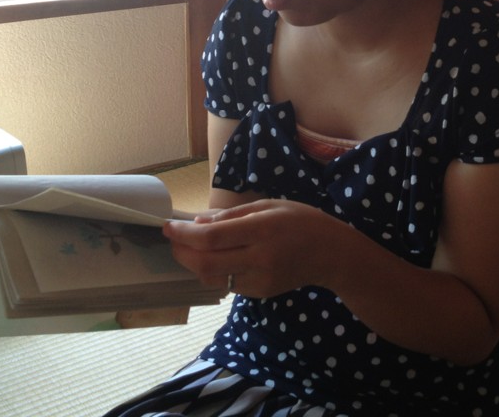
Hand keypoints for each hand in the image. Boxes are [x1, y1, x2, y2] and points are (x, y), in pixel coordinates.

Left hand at [163, 199, 340, 297]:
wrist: (331, 254)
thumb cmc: (300, 221)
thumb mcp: (268, 205)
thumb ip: (231, 215)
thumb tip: (197, 223)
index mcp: (262, 230)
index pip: (212, 237)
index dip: (184, 234)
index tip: (167, 226)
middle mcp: (259, 258)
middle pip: (205, 263)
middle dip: (181, 252)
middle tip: (173, 240)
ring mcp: (259, 280)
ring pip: (212, 277)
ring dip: (194, 264)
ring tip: (191, 248)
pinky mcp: (260, 293)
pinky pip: (226, 284)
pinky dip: (214, 271)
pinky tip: (217, 258)